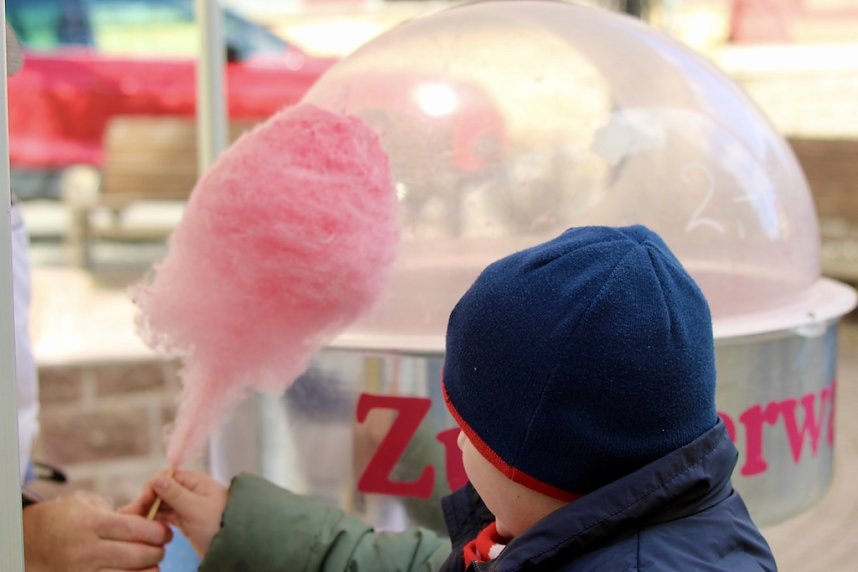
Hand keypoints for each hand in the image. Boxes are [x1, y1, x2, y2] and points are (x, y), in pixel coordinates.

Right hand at [22, 492, 170, 571]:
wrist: (29, 542)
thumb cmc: (65, 518)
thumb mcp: (88, 504)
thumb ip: (120, 511)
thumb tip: (151, 515)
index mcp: (91, 523)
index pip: (136, 529)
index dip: (158, 531)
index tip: (166, 532)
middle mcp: (87, 549)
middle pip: (138, 554)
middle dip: (158, 551)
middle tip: (162, 546)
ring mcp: (83, 571)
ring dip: (149, 570)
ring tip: (153, 562)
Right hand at [123, 469, 227, 555]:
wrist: (238, 544)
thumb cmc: (221, 523)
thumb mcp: (196, 509)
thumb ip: (176, 494)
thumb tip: (157, 478)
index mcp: (195, 481)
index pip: (165, 478)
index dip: (151, 488)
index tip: (141, 504)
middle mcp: (190, 491)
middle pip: (161, 491)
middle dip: (146, 502)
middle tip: (130, 517)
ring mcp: (187, 506)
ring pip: (162, 505)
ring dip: (149, 512)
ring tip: (134, 524)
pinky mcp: (186, 520)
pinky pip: (166, 516)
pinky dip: (156, 520)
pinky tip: (147, 528)